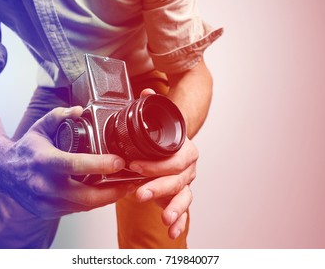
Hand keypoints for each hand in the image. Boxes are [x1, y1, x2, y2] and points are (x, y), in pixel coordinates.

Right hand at [0, 106, 132, 219]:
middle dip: (114, 190)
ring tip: (126, 186)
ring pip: (85, 205)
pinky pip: (78, 209)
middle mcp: (45, 186)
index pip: (75, 165)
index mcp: (44, 162)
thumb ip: (58, 115)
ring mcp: (47, 203)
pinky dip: (94, 201)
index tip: (120, 161)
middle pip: (86, 195)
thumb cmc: (26, 149)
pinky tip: (107, 192)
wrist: (4, 172)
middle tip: (133, 180)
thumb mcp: (40, 127)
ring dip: (108, 198)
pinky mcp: (49, 212)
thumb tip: (79, 109)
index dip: (100, 164)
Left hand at [129, 89, 198, 238]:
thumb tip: (147, 92)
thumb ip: (152, 108)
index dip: (157, 164)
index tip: (136, 166)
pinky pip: (184, 211)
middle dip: (159, 187)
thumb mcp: (157, 124)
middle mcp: (188, 167)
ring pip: (184, 196)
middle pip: (179, 179)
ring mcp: (186, 184)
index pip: (175, 158)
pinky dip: (180, 222)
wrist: (174, 151)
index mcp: (185, 149)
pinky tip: (173, 231)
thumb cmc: (163, 141)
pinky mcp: (180, 198)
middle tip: (140, 193)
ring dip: (174, 207)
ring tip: (165, 218)